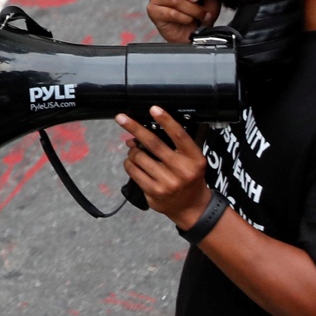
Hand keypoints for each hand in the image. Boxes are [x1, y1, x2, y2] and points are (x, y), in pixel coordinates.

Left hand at [118, 107, 213, 228]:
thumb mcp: (190, 160)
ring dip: (132, 151)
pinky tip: (134, 164)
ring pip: (138, 157)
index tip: (153, 108)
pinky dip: (129, 163)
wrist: (192, 207)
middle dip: (135, 128)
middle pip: (153, 143)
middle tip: (121, 118)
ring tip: (136, 153)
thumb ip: (171, 146)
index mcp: (194, 158)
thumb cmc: (189, 178)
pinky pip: (133, 170)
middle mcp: (182, 170)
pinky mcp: (154, 191)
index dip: (166, 120)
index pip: (179, 135)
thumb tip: (136, 136)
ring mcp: (167, 182)